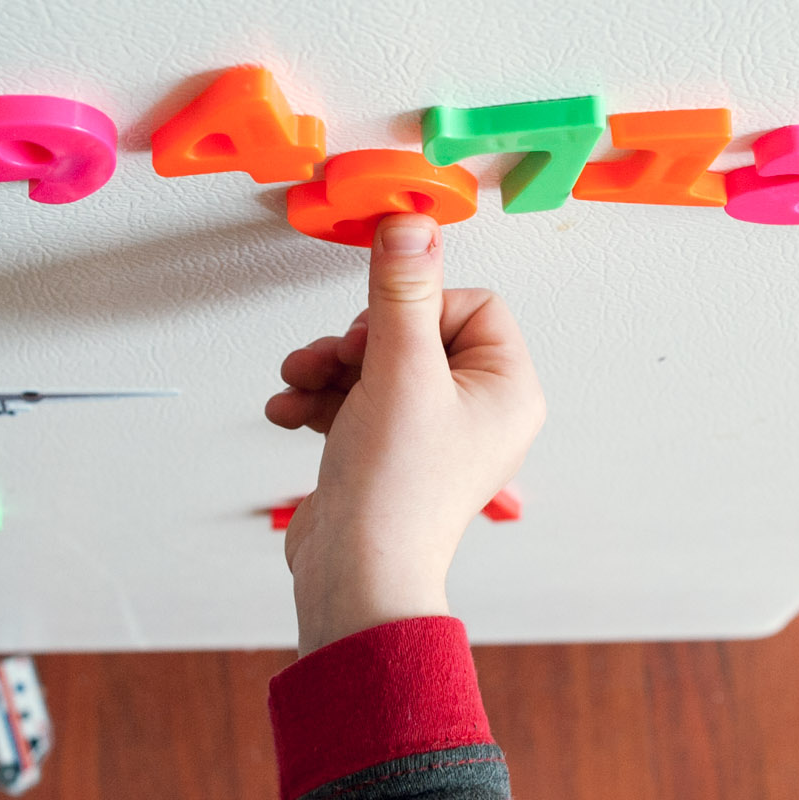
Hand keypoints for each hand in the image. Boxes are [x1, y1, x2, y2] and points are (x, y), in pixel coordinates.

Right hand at [265, 214, 545, 653]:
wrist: (354, 574)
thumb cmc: (395, 490)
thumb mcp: (398, 369)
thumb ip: (401, 291)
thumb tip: (411, 225)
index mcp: (508, 390)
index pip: (471, 304)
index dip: (417, 307)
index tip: (380, 332)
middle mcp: (479, 412)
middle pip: (416, 331)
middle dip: (358, 340)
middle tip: (335, 358)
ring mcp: (433, 435)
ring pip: (378, 365)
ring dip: (329, 367)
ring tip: (299, 383)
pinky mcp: (390, 453)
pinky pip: (356, 402)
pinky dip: (321, 400)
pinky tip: (290, 411)